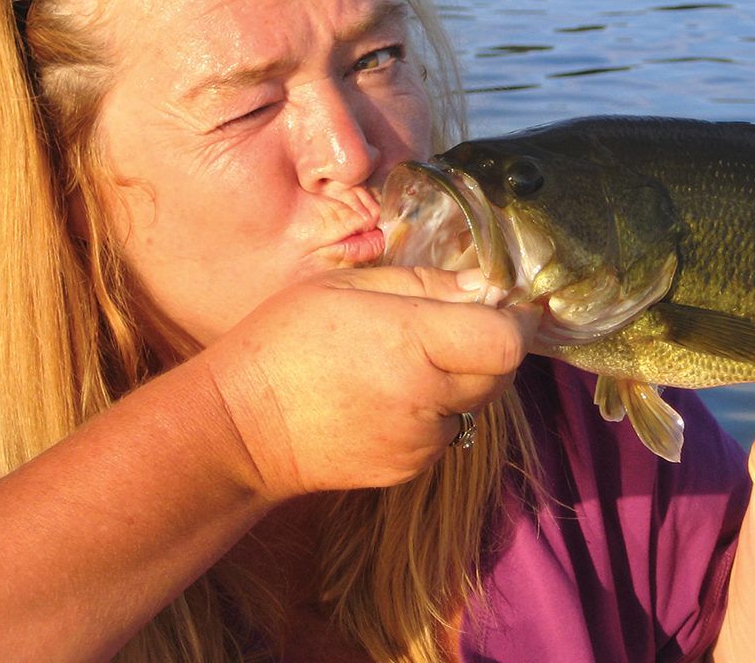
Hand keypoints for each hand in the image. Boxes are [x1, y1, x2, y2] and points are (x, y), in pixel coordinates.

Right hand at [196, 266, 535, 502]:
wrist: (242, 428)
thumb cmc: (286, 340)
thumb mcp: (347, 287)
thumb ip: (424, 285)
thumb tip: (484, 287)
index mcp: (411, 343)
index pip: (505, 340)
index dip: (512, 319)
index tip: (501, 302)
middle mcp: (425, 398)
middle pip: (500, 373)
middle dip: (490, 345)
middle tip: (449, 324)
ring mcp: (420, 441)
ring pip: (475, 404)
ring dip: (461, 380)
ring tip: (405, 361)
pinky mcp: (409, 469)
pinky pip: (445, 432)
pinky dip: (434, 410)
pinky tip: (388, 395)